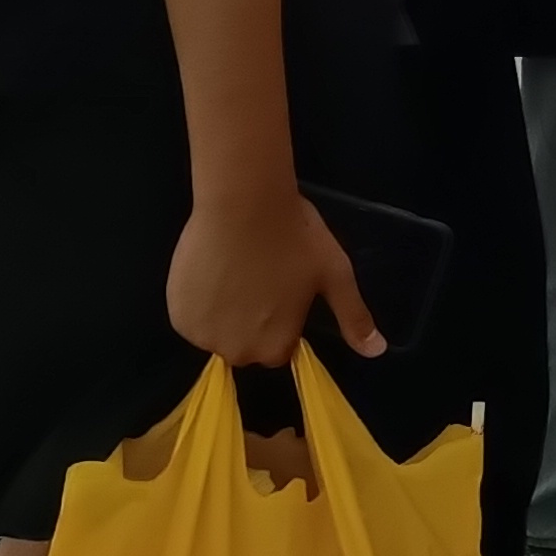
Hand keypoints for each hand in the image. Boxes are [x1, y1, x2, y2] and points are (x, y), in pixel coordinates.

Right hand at [166, 176, 380, 367]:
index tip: (280, 286)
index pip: (279, 346)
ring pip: (216, 331)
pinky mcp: (178, 316)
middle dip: (250, 319)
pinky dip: (197, 301)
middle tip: (256, 275)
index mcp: (276, 347)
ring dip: (223, 311)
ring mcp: (203, 337)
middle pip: (245, 344)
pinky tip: (210, 270)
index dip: (280, 315)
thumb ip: (353, 317)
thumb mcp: (334, 274)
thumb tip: (377, 351)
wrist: (243, 202)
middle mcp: (238, 352)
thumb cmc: (294, 236)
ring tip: (232, 270)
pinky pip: (190, 317)